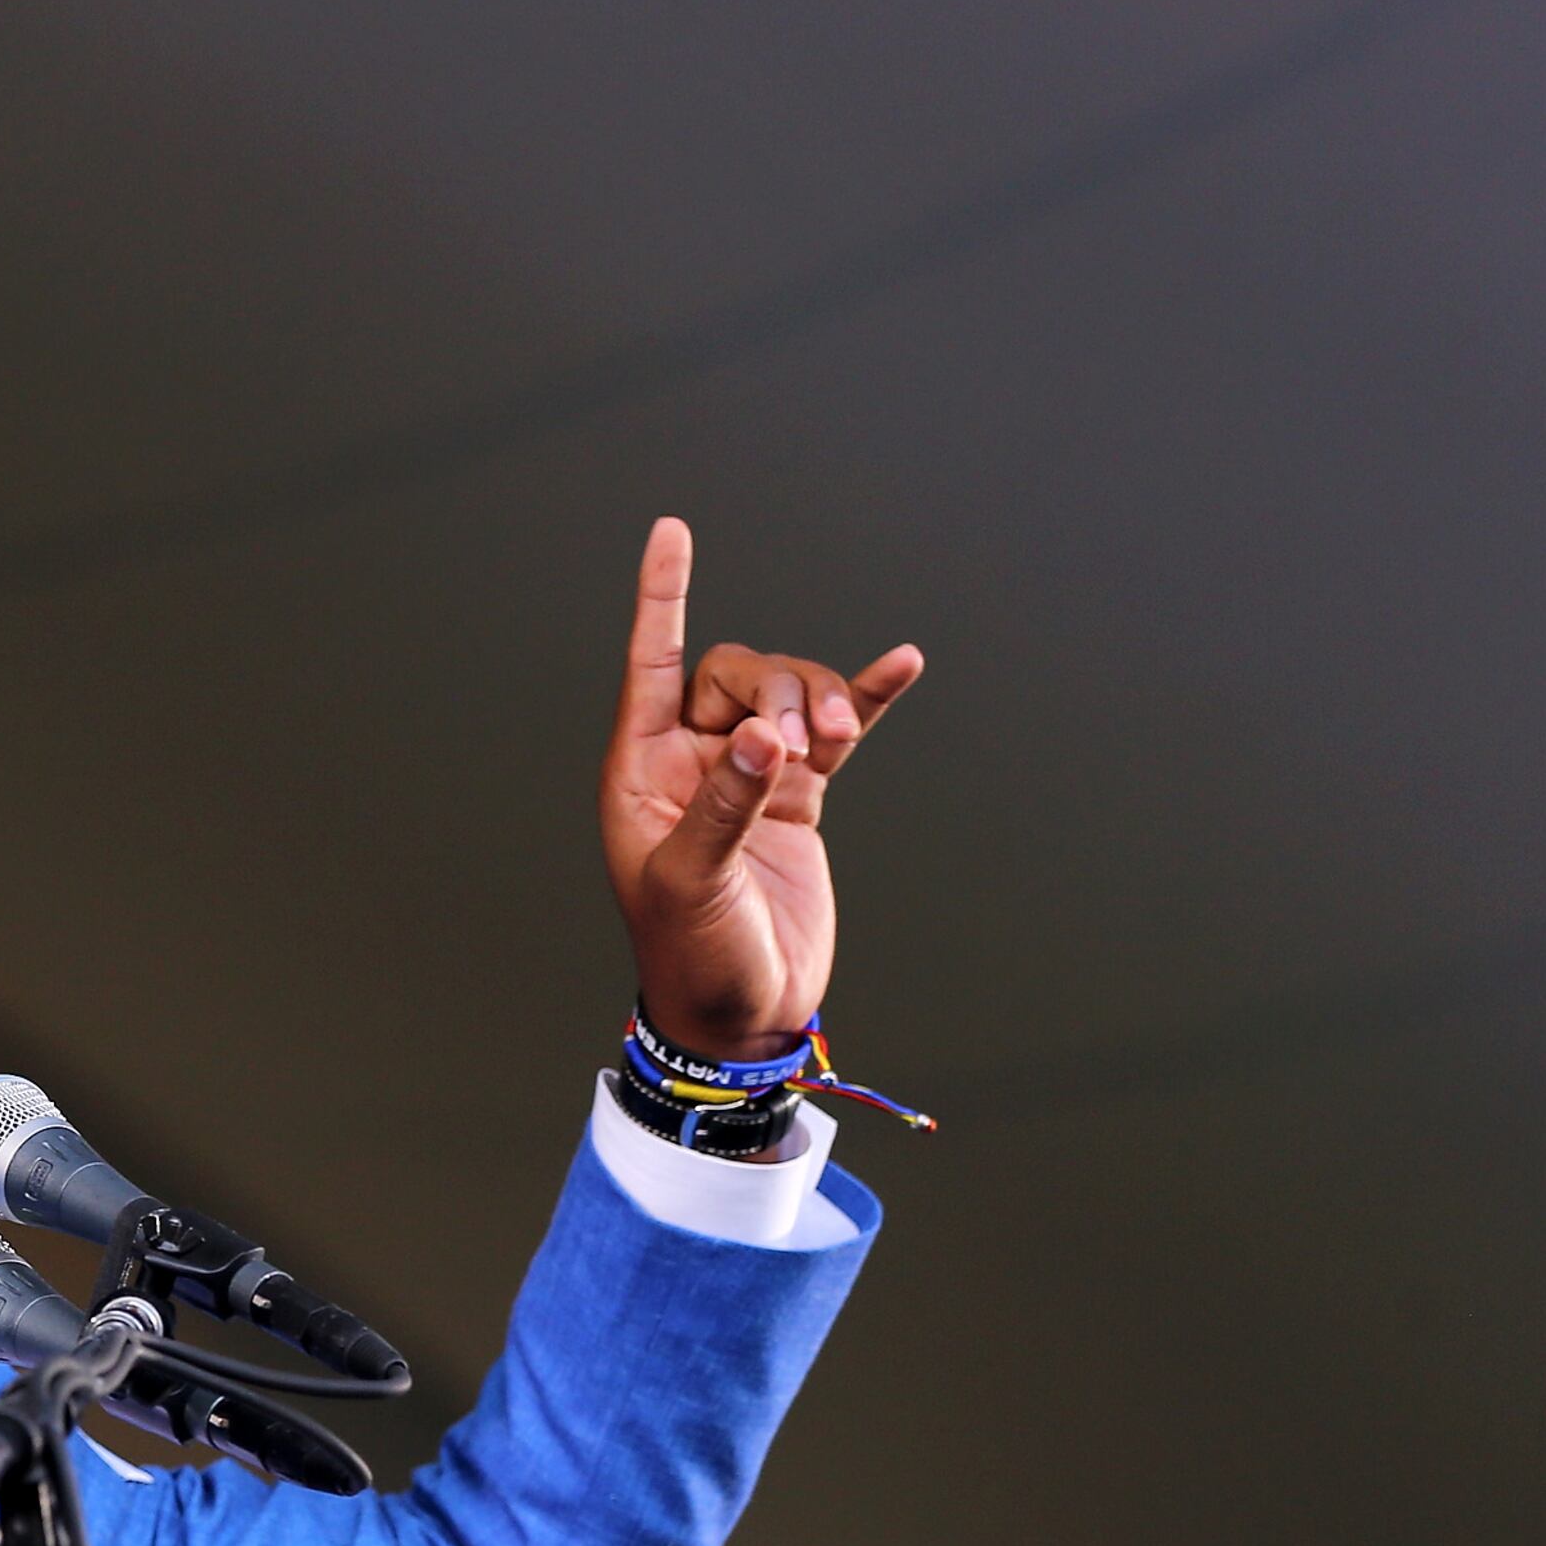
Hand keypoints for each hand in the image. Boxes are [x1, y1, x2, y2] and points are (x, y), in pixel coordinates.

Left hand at [597, 518, 920, 1060]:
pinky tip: (903, 664)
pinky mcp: (800, 800)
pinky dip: (868, 700)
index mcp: (641, 773)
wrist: (741, 1015)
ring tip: (839, 740)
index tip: (672, 531)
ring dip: (823, 702)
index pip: (650, 663)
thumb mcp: (695, 883)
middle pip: (737, 676)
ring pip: (790, 699)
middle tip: (801, 746)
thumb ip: (726, 806)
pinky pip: (840, 733)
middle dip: (777, 689)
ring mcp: (750, 777)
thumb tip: (764, 736)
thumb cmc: (693, 955)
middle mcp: (691, 763)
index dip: (662, 598)